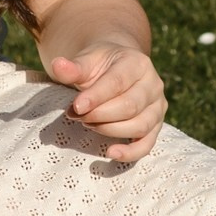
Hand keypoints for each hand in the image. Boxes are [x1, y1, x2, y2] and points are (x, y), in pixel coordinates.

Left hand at [48, 41, 166, 164]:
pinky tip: (111, 154)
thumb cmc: (99, 66)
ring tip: (88, 125)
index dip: (96, 96)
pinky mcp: (156, 126)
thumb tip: (58, 66)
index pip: (117, 82)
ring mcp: (157, 106)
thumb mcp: (86, 61)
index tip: (76, 106)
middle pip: (130, 106)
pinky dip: (130, 152)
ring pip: (139, 125)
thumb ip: (73, 67)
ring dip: (110, 130)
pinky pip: (147, 144)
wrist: (115, 69)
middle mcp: (153, 84)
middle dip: (100, 115)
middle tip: (78, 116)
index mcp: (137, 62)